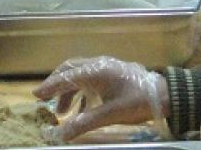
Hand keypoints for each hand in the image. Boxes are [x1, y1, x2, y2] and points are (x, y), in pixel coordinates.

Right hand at [33, 56, 168, 141]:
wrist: (165, 95)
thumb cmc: (138, 101)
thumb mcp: (111, 114)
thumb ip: (85, 123)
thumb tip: (61, 134)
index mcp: (97, 71)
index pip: (67, 76)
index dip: (50, 86)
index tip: (35, 95)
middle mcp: (99, 65)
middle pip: (71, 69)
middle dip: (57, 84)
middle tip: (44, 99)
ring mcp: (106, 68)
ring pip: (80, 74)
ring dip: (68, 91)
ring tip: (61, 112)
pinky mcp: (112, 75)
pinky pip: (89, 79)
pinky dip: (80, 92)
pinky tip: (80, 110)